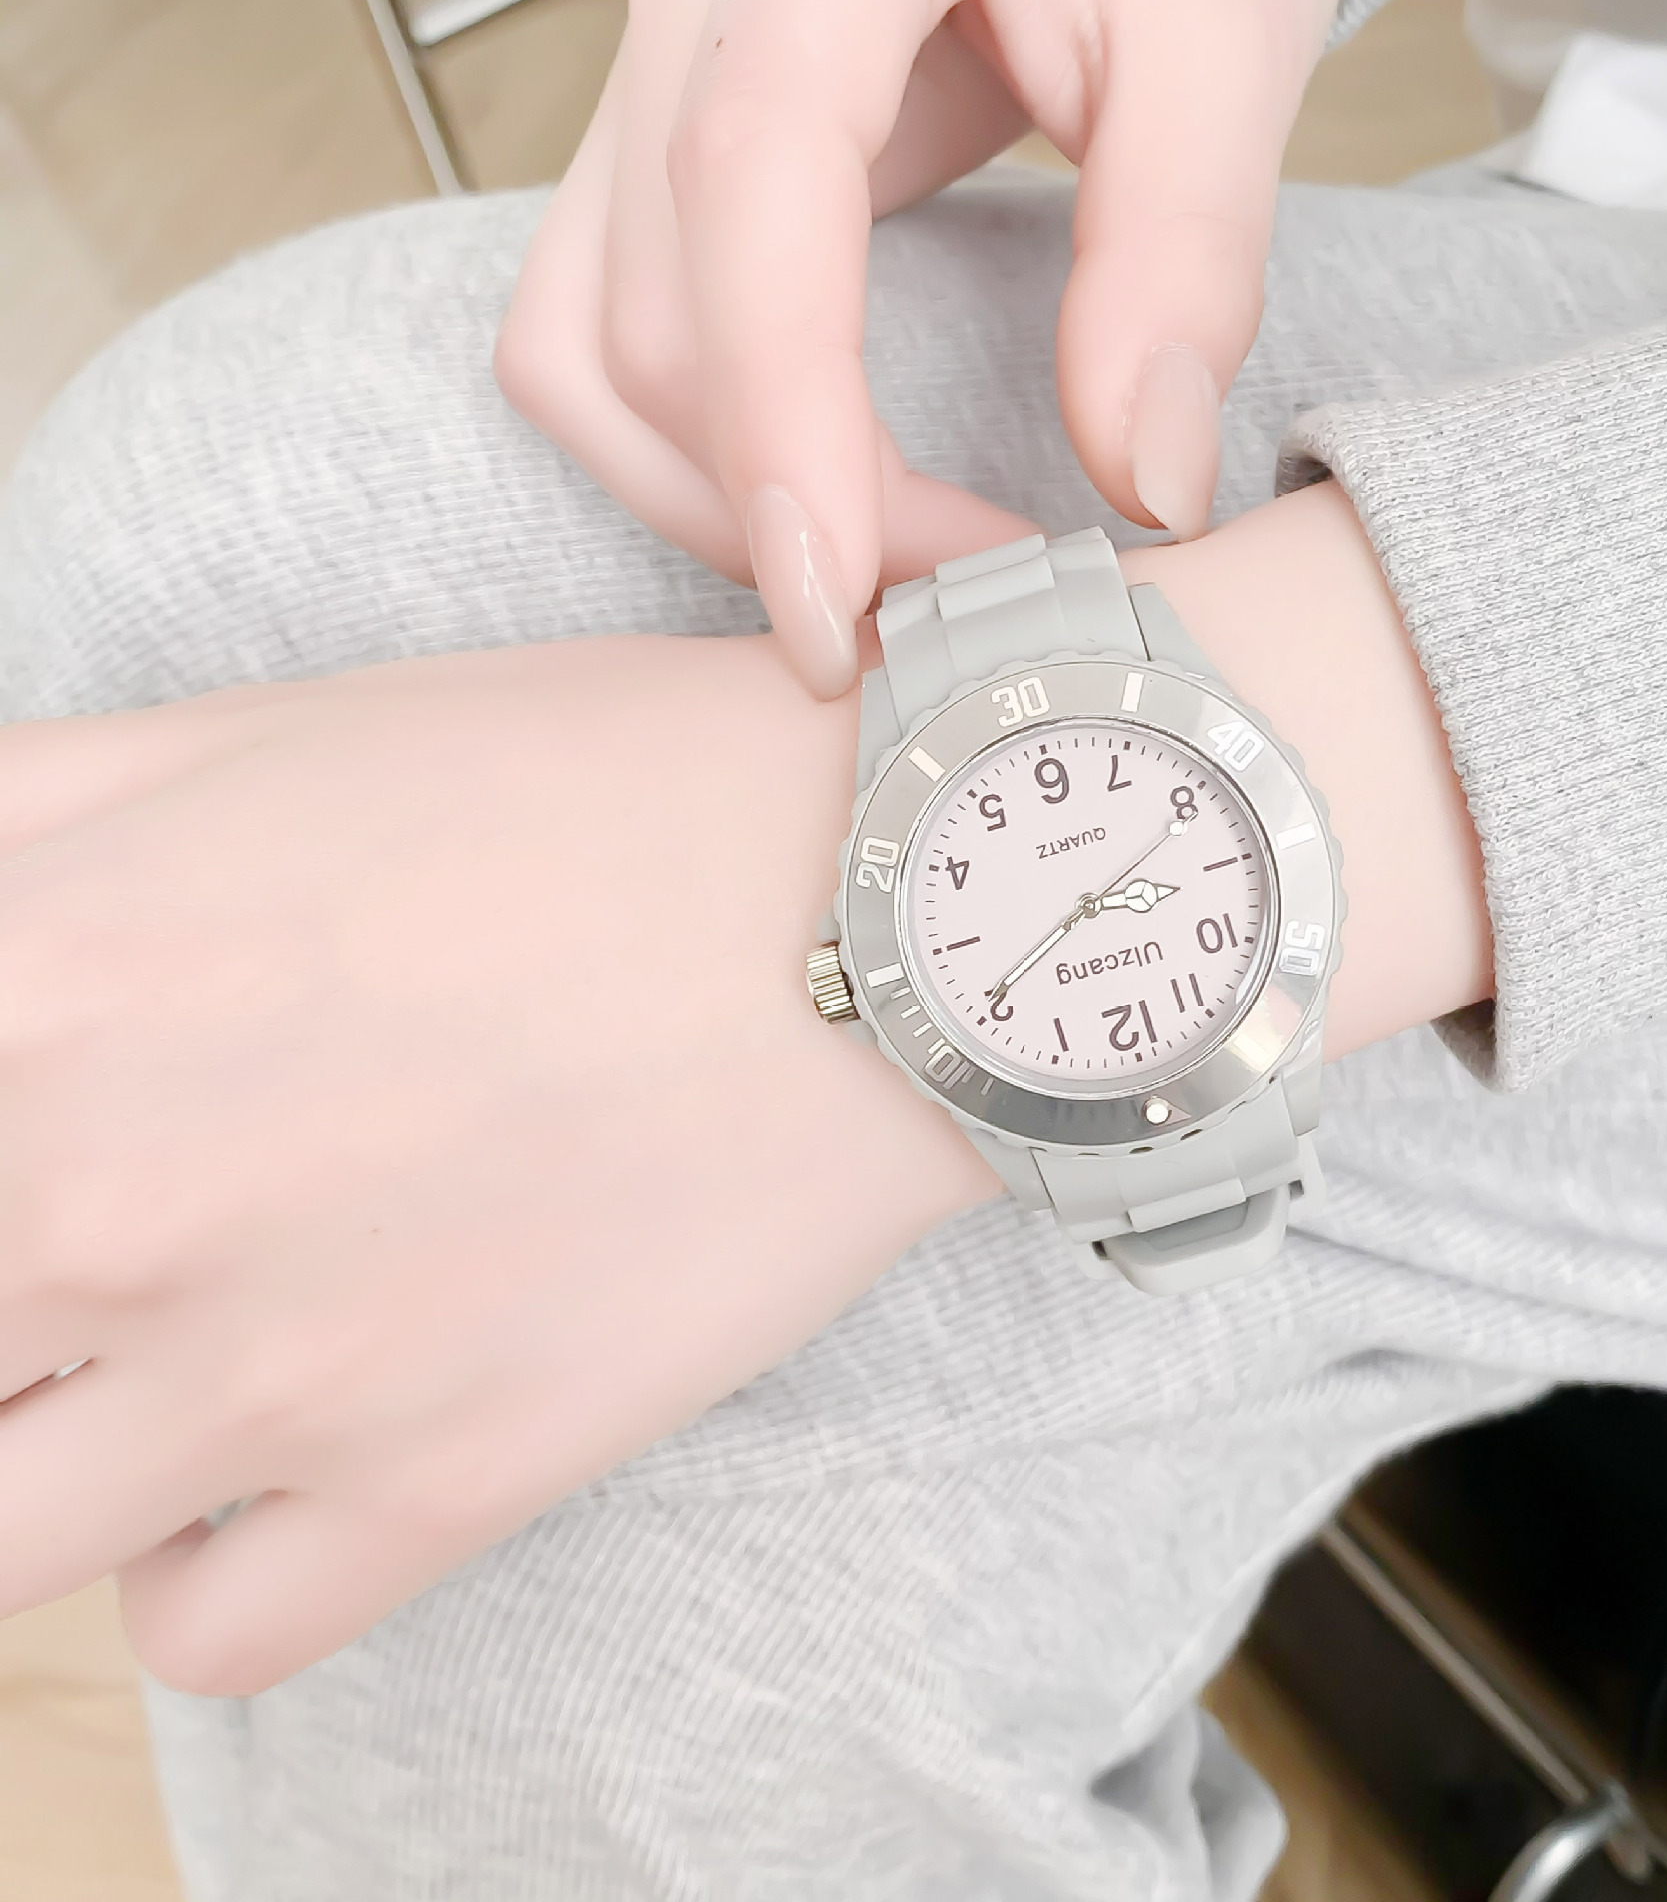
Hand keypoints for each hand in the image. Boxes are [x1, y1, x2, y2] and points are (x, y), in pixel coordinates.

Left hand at [0, 483, 1486, 1696]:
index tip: (39, 1139)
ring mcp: (278, 1372)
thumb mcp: (254, 734)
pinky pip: (208, 1631)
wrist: (880, 902)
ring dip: (48, 1452)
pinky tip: (272, 1451)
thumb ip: (23, 826)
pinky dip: (200, 1565)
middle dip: (4, 1294)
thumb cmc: (590, 787)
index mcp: (34, 987)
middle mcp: (109, 1201)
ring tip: (144, 1364)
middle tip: (94, 1242)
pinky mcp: (445, 1482)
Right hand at [495, 0, 1346, 698]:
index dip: (781, 424)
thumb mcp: (1216, 28)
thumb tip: (1147, 485)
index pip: (742, 188)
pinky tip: (820, 480)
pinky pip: (600, 326)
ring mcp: (653, 79)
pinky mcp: (662, 143)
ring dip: (711, 498)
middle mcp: (690, 5)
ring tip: (880, 567)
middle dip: (786, 507)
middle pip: (646, 317)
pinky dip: (687, 444)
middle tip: (959, 601)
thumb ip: (1184, 247)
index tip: (851, 610)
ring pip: (583, 348)